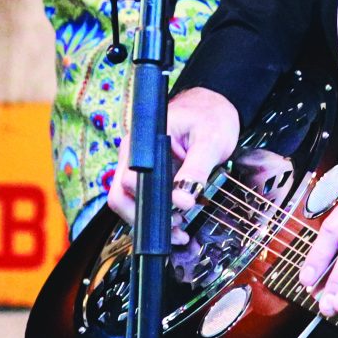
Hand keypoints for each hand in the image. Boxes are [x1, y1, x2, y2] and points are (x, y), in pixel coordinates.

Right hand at [106, 86, 240, 239]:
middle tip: (177, 227)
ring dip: (152, 222)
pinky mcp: (151, 177)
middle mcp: (134, 155)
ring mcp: (140, 167)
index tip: (175, 209)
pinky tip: (178, 226)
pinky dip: (159, 217)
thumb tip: (183, 200)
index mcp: (142, 140)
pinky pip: (146, 202)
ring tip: (180, 232)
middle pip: (121, 196)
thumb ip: (196, 169)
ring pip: (131, 203)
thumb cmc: (211, 116)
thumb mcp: (210, 140)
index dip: (146, 200)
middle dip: (146, 218)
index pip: (128, 178)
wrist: (215, 106)